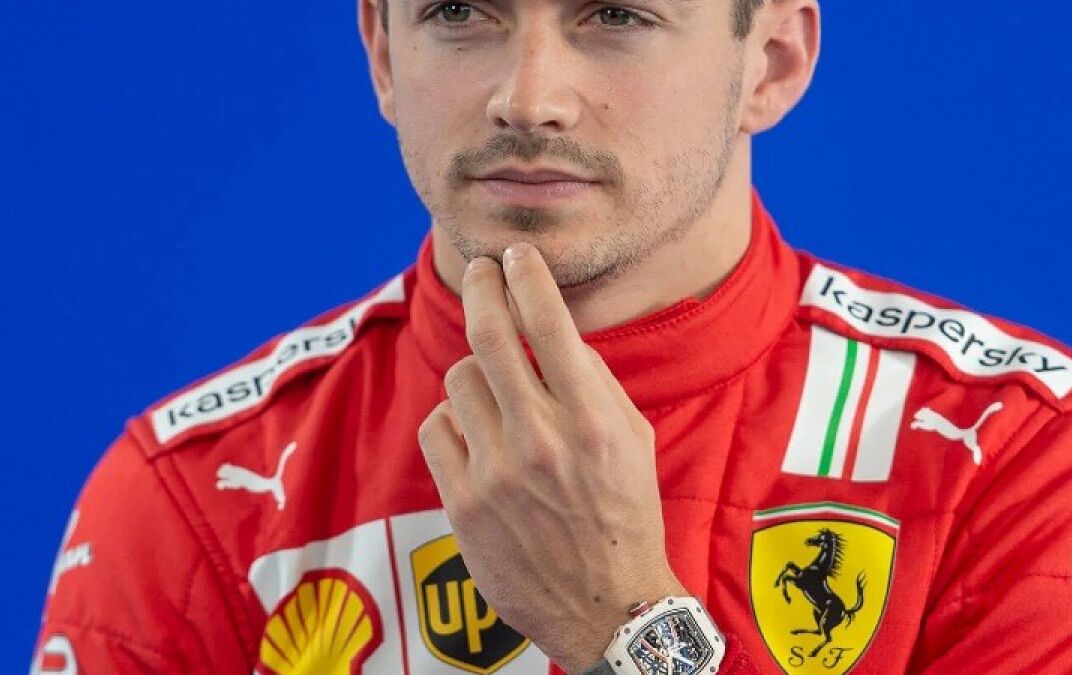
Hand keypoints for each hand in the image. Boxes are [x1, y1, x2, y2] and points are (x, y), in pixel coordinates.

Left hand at [417, 242, 685, 673]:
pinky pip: (437, 428)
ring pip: (459, 379)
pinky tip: (475, 430)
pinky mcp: (462, 502)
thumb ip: (594, 384)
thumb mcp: (634, 441)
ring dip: (476, 369)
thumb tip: (553, 330)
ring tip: (495, 383)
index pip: (548, 323)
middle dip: (482, 287)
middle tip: (482, 269)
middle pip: (487, 336)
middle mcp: (541, 439)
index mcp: (593, 420)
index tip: (519, 256)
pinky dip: (454, 419)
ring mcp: (496, 472)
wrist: (605, 607)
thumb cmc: (626, 516)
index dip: (527, 276)